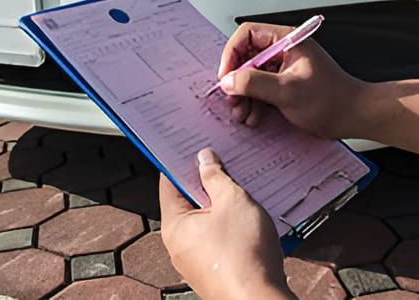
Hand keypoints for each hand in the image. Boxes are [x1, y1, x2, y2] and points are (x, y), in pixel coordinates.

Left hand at [159, 148, 293, 299]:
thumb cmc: (244, 255)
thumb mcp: (232, 201)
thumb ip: (216, 177)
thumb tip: (205, 160)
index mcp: (175, 226)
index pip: (169, 184)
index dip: (181, 162)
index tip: (191, 147)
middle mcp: (179, 245)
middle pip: (188, 203)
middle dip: (207, 183)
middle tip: (225, 165)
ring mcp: (196, 261)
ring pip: (206, 222)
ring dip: (222, 206)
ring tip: (243, 193)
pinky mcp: (215, 270)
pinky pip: (218, 239)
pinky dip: (230, 226)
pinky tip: (249, 220)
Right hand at [217, 22, 368, 138]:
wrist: (354, 117)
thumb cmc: (332, 100)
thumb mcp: (288, 91)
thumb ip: (255, 83)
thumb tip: (229, 80)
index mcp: (287, 41)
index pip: (248, 34)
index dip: (232, 54)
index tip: (226, 75)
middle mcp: (284, 51)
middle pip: (247, 56)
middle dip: (237, 80)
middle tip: (232, 99)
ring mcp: (285, 68)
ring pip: (252, 75)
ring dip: (244, 95)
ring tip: (242, 113)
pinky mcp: (286, 84)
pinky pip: (262, 89)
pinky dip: (255, 102)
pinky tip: (254, 116)